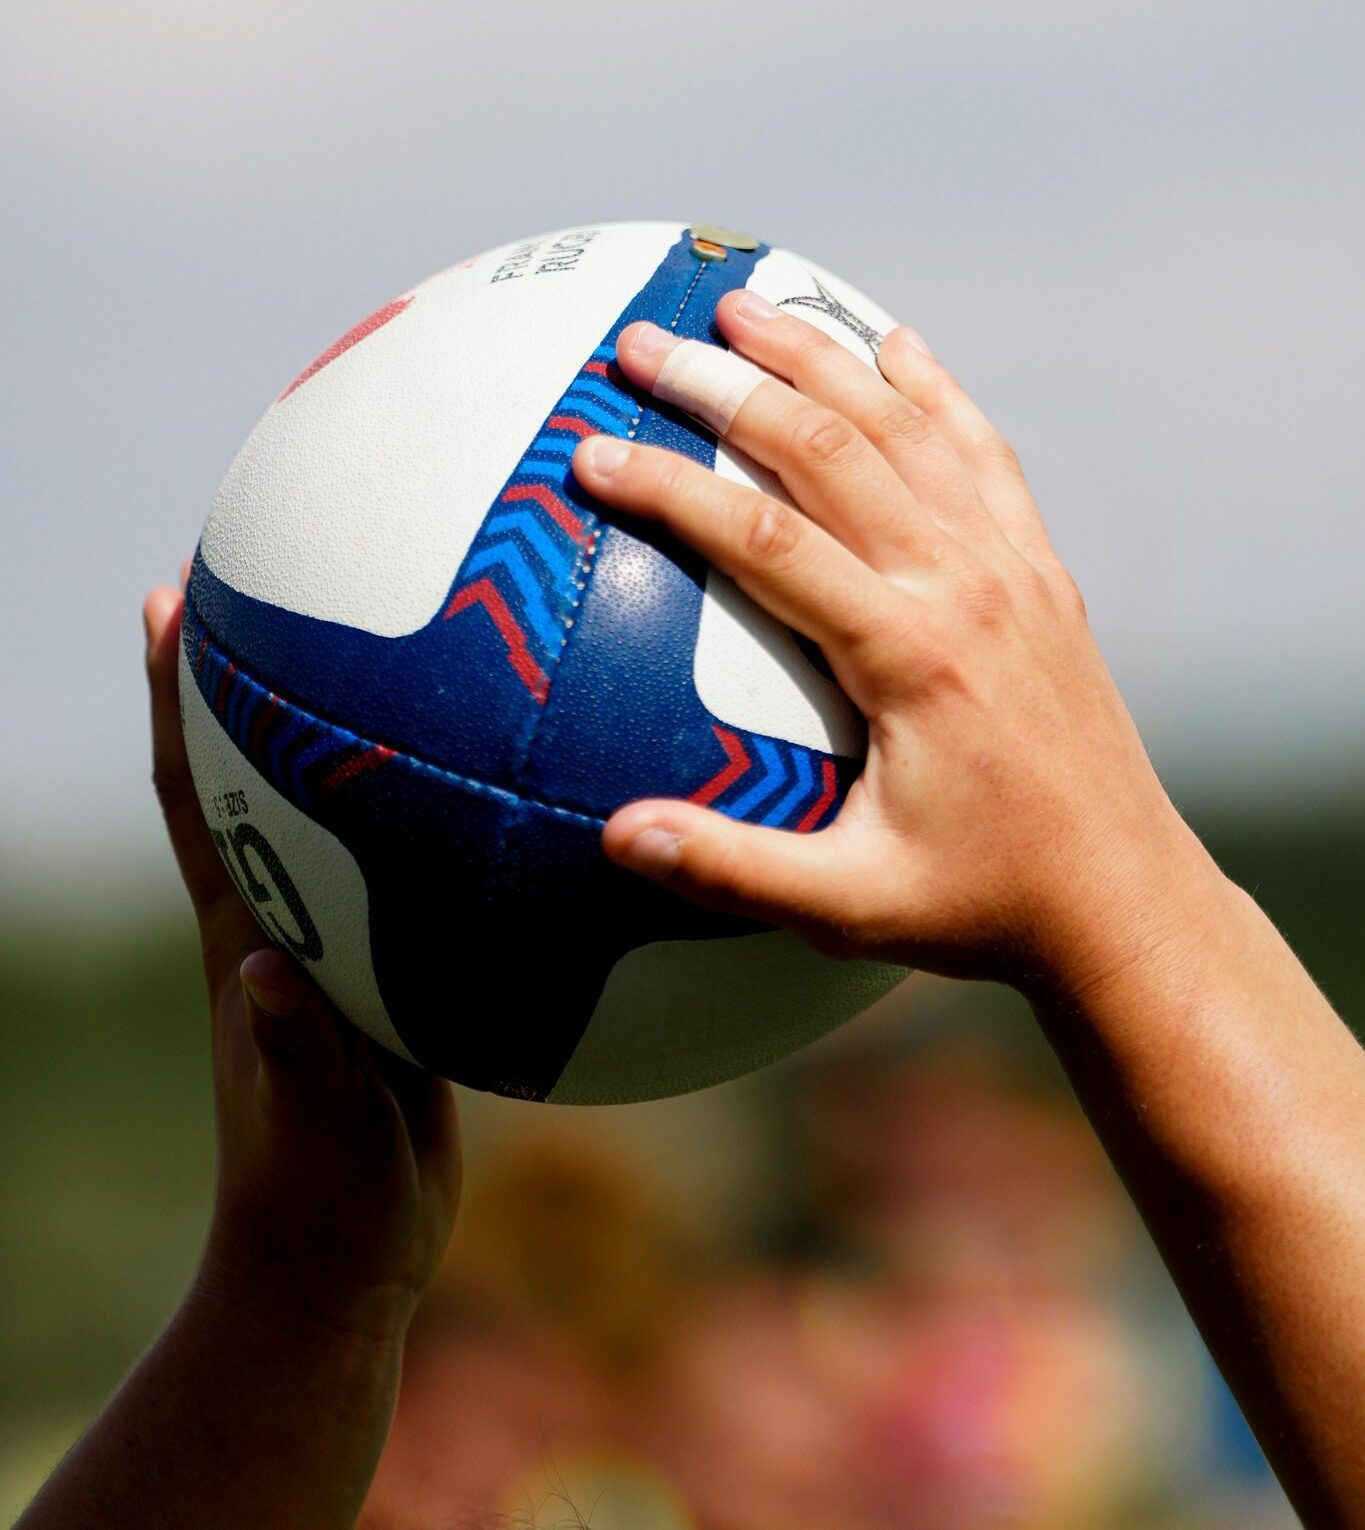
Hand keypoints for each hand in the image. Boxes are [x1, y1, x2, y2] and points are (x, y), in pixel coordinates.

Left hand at [143, 587, 460, 1343]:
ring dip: (353, 726)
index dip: (178, 695)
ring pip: (343, 807)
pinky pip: (418, 869)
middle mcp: (285, 914)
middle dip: (255, 670)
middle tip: (278, 573)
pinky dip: (441, 816)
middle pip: (258, 766)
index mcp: (248, 933)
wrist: (344, 1254)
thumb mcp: (306, 1129)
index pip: (200, 792)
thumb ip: (293, 1052)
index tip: (173, 596)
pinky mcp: (393, 970)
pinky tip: (504, 786)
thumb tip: (266, 968)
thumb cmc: (316, 1198)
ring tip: (403, 642)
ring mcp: (341, 939)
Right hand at [572, 296, 1216, 995]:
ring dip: (823, 358)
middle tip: (644, 341)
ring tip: (747, 304)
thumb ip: (730, 869)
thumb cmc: (981, 906)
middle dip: (729, 383)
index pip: (764, 538)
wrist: (1121, 898)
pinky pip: (984, 455)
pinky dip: (937, 391)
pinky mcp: (1041, 574)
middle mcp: (966, 586)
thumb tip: (616, 838)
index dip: (671, 486)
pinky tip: (898, 346)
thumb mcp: (848, 906)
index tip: (594, 451)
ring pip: (908, 429)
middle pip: (830, 448)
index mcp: (910, 654)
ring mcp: (1012, 570)